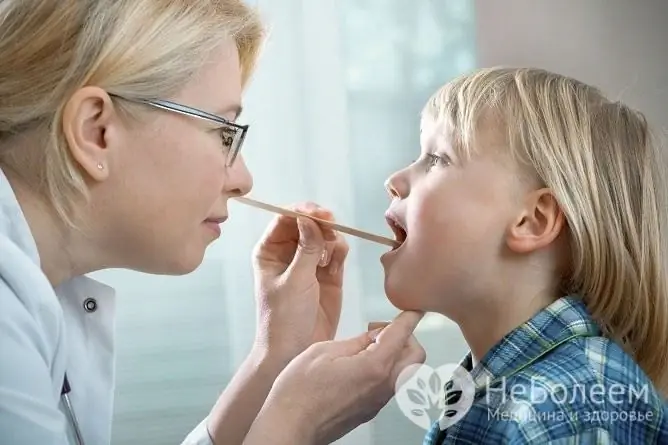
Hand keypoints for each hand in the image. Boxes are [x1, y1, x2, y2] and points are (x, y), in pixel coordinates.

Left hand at [251, 202, 348, 359]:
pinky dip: (339, 251)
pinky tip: (335, 264)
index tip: (320, 213)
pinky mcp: (328, 274)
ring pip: (324, 235)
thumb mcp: (294, 281)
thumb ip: (306, 248)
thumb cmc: (284, 318)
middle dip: (321, 222)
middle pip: (307, 223)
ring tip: (330, 255)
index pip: (285, 218)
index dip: (303, 212)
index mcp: (270, 251)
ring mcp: (309, 262)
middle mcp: (288, 253)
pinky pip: (337, 252)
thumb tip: (310, 218)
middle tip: (332, 227)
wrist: (295, 351)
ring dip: (331, 238)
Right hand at [251, 311, 425, 444]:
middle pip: (415, 356)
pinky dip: (386, 369)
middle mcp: (383, 387)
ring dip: (396, 354)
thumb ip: (354, 342)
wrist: (290, 427)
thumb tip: (371, 336)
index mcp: (374, 367)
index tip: (413, 310)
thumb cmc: (299, 393)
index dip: (409, 317)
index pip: (402, 335)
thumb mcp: (323, 352)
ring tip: (368, 347)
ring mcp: (378, 402)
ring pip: (405, 372)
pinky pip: (390, 385)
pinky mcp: (370, 411)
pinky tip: (361, 364)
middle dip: (406, 337)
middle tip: (381, 330)